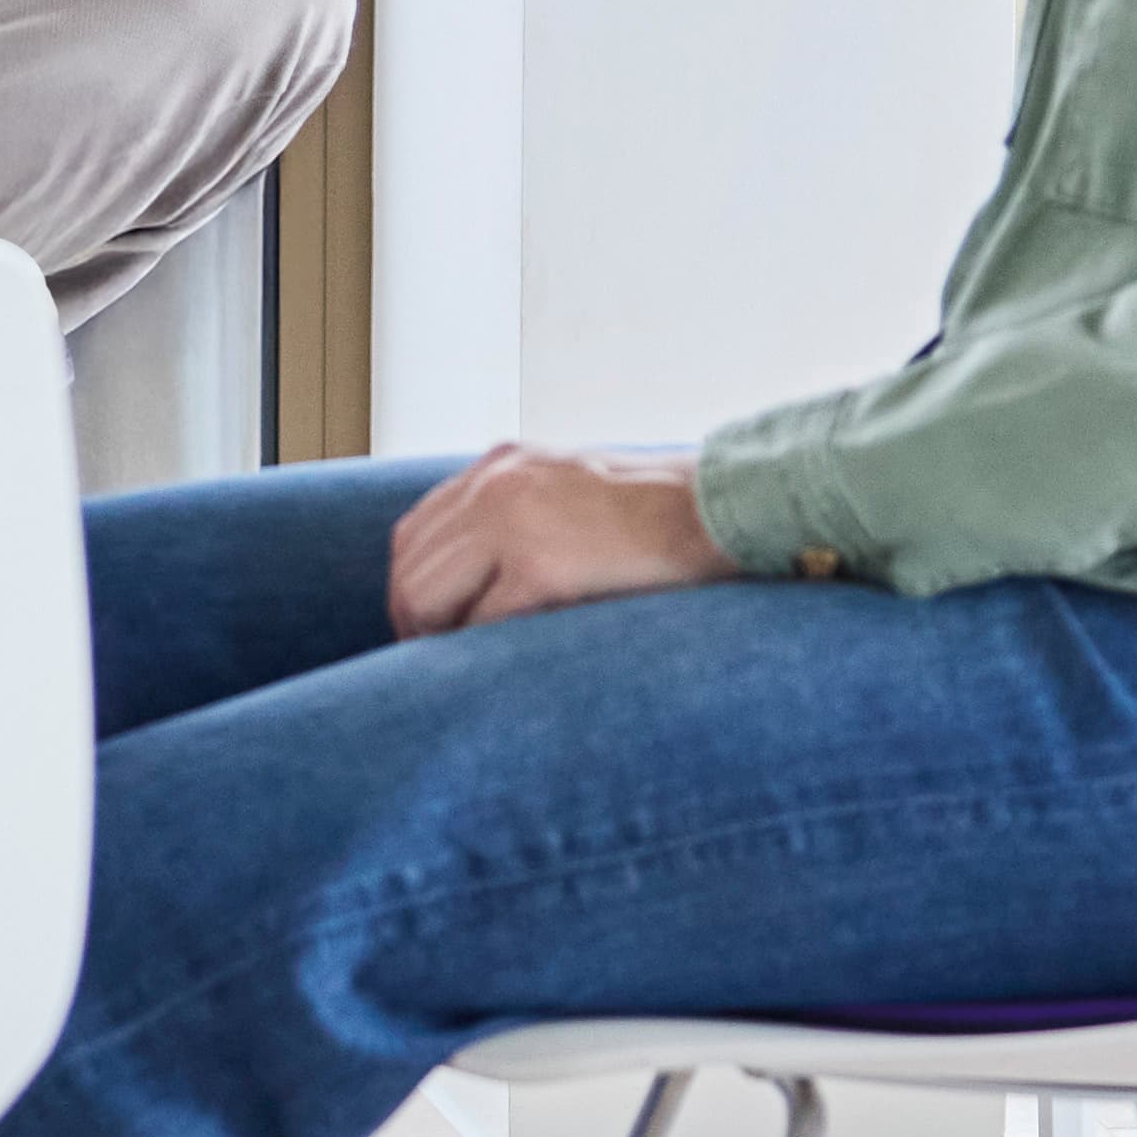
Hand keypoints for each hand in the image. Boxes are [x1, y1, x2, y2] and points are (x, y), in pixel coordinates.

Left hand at [386, 446, 724, 636]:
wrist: (727, 512)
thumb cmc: (661, 519)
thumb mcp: (573, 497)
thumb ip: (520, 523)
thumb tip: (471, 587)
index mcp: (502, 466)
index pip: (415, 532)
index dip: (411, 588)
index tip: (429, 631)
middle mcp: (497, 484)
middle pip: (409, 566)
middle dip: (412, 623)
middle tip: (436, 664)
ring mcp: (516, 523)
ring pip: (427, 596)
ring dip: (438, 641)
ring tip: (462, 671)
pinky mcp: (543, 566)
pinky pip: (481, 624)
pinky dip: (485, 652)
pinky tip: (507, 665)